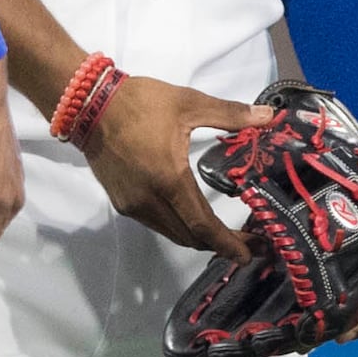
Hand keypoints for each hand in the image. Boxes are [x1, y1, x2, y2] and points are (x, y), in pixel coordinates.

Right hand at [85, 75, 270, 259]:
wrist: (89, 104)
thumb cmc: (141, 102)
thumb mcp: (189, 102)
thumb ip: (230, 114)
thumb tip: (268, 116)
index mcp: (169, 179)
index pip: (203, 226)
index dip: (228, 243)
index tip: (249, 253)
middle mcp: (149, 201)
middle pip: (190, 237)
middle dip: (219, 244)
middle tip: (246, 241)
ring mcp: (133, 205)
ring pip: (172, 233)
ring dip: (197, 236)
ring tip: (222, 232)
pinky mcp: (122, 203)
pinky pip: (156, 224)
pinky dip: (177, 226)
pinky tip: (190, 214)